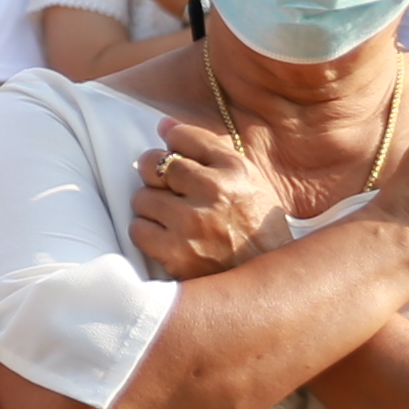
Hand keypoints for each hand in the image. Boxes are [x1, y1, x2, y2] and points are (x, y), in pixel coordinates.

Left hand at [129, 116, 287, 282]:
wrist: (269, 283)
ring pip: (142, 198)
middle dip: (156, 176)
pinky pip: (138, 230)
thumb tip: (163, 124)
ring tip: (175, 219)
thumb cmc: (255, 227)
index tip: (176, 155)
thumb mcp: (248, 181)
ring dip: (152, 208)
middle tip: (170, 191)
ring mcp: (193, 224)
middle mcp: (215, 192)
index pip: (183, 137)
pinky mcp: (177, 254)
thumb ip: (208, 150)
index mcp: (236, 170)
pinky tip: (169, 239)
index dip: (173, 144)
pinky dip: (149, 234)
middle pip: (153, 165)